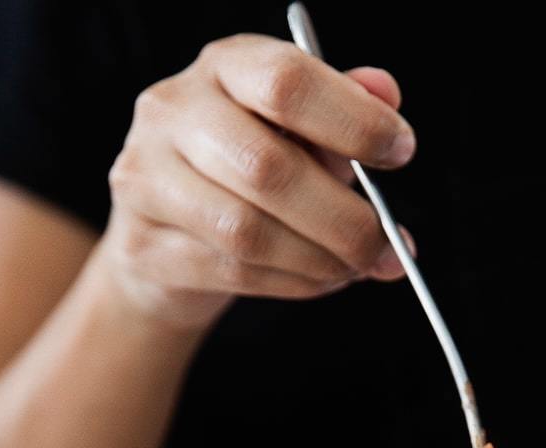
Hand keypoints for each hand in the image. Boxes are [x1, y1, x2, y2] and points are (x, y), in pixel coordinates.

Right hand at [100, 35, 415, 329]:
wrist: (165, 238)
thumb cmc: (242, 174)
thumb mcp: (296, 130)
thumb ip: (341, 111)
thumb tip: (386, 93)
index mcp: (222, 67)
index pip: (285, 81)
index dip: (351, 120)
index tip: (399, 152)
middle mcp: (173, 112)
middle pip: (268, 168)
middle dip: (341, 217)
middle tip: (385, 245)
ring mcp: (148, 178)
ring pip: (248, 231)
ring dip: (318, 259)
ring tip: (356, 266)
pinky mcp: (145, 245)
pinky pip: (233, 272)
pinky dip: (292, 283)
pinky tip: (320, 279)